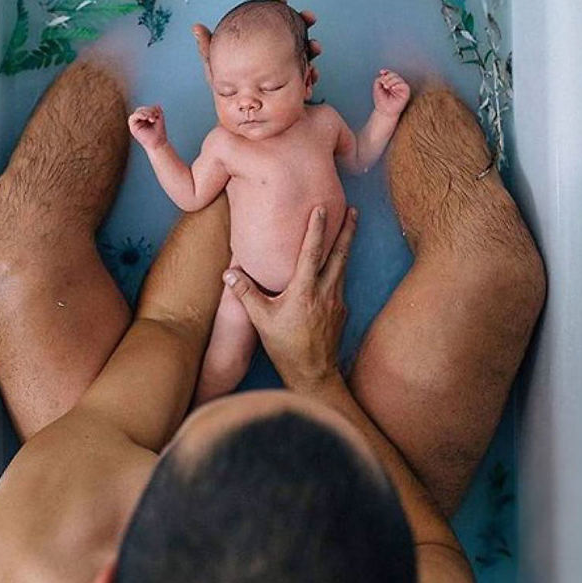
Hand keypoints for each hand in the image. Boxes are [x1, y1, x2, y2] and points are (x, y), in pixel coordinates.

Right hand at [128, 105, 167, 150]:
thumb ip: (157, 111)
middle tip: (155, 117)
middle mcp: (138, 121)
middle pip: (141, 109)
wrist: (158, 143)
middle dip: (148, 111)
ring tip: (152, 119)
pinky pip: (133, 117)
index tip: (157, 115)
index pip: (145, 109)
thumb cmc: (159, 133)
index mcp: (144, 119)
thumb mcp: (159, 119)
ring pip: (137, 112)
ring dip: (146, 113)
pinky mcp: (132, 127)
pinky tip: (146, 118)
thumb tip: (157, 104)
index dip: (151, 109)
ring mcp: (135, 124)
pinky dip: (140, 115)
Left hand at [191, 0, 322, 86]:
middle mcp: (274, 53)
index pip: (269, 19)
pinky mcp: (293, 84)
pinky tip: (308, 80)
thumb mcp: (217, 72)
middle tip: (309, 18)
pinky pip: (304, 76)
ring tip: (314, 49)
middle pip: (291, 33)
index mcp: (258, 45)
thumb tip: (196, 27)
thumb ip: (209, 52)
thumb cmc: (228, 95)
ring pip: (302, 53)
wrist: (243, 123)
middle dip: (302, 23)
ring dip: (310, 50)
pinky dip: (308, 76)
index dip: (276, 6)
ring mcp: (285, 68)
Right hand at [223, 205, 357, 390]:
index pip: (312, 252)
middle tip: (352, 209)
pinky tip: (336, 266)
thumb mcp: (261, 320)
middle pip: (340, 254)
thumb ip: (246, 293)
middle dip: (347, 230)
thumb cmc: (285, 347)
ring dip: (346, 245)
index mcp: (305, 291)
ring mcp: (337, 301)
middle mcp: (326, 292)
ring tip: (350, 227)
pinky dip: (340, 268)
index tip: (321, 208)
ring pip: (343, 266)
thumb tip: (228, 273)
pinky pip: (341, 283)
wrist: (314, 374)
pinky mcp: (342, 311)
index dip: (317, 228)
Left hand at [373, 69, 410, 116]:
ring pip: (399, 79)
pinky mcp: (406, 93)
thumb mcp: (377, 87)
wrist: (384, 111)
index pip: (390, 73)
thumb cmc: (381, 101)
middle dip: (387, 77)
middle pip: (394, 75)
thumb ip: (379, 79)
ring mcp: (401, 88)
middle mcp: (396, 84)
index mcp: (390, 82)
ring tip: (386, 87)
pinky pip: (404, 85)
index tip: (381, 72)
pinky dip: (398, 85)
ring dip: (391, 81)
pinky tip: (393, 88)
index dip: (386, 71)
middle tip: (383, 83)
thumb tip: (384, 74)